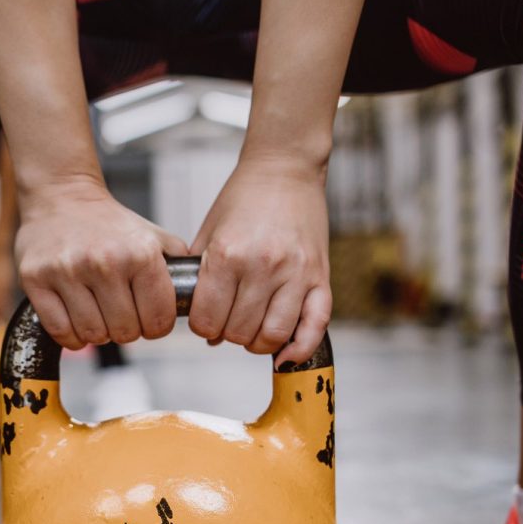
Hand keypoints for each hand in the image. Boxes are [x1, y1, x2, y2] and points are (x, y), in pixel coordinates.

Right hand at [16, 178, 187, 349]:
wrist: (62, 196)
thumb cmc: (108, 223)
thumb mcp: (153, 236)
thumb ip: (180, 267)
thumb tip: (201, 298)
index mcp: (139, 253)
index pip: (159, 320)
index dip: (156, 327)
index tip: (148, 320)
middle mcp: (104, 261)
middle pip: (126, 333)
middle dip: (127, 330)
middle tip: (121, 315)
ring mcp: (67, 271)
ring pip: (93, 335)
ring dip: (99, 333)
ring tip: (99, 314)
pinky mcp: (36, 279)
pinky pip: (60, 331)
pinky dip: (71, 336)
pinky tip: (76, 319)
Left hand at [189, 157, 330, 366]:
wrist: (285, 169)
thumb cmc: (244, 198)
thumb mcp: (210, 233)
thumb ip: (201, 281)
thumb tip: (207, 333)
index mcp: (228, 254)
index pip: (208, 320)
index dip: (203, 326)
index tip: (206, 319)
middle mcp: (262, 266)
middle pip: (239, 332)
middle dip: (228, 333)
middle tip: (229, 319)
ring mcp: (295, 273)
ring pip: (273, 335)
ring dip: (258, 342)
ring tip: (253, 329)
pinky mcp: (320, 277)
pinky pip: (314, 326)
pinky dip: (299, 348)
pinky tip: (285, 354)